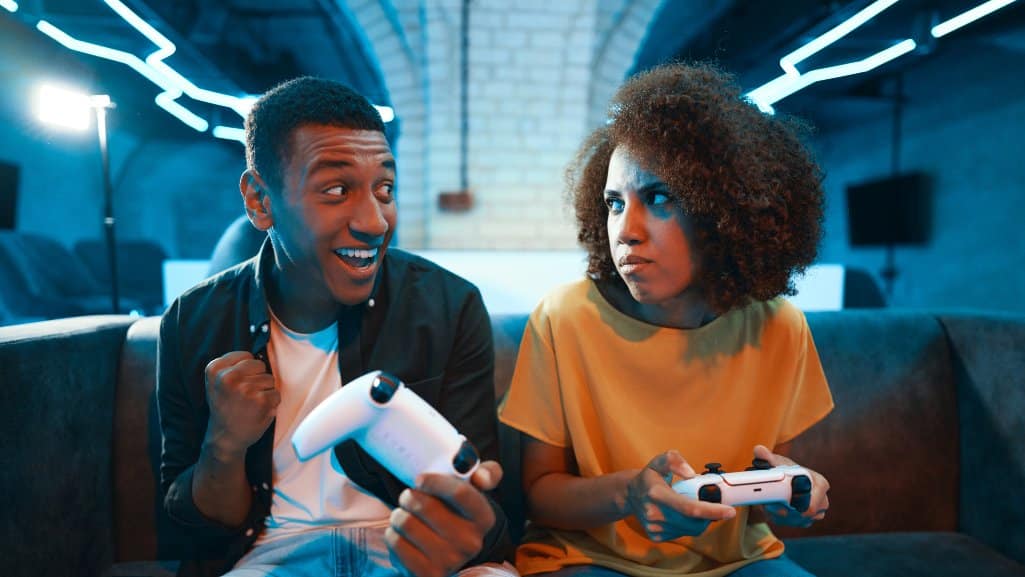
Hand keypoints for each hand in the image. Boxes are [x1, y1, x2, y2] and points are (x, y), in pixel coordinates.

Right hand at [203, 351, 278, 454]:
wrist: (225, 438)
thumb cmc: (225, 408)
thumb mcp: (216, 383)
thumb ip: (231, 365)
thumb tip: (258, 355)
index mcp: (215, 369)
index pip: (245, 355)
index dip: (246, 369)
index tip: (236, 384)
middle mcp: (228, 377)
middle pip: (260, 365)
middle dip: (257, 378)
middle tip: (244, 395)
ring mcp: (246, 389)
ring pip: (270, 379)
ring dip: (264, 391)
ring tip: (250, 404)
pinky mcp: (261, 400)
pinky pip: (276, 393)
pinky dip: (271, 403)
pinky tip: (257, 411)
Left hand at [385, 461, 501, 576]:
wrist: (443, 552)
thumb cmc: (454, 513)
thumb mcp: (473, 491)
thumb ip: (486, 474)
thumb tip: (481, 478)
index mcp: (483, 518)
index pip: (459, 493)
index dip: (434, 482)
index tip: (419, 480)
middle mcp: (471, 543)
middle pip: (425, 506)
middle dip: (409, 497)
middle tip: (408, 498)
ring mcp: (449, 561)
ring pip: (405, 522)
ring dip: (398, 515)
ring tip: (405, 518)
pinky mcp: (427, 574)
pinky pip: (395, 542)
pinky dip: (392, 534)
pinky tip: (402, 536)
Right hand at [625, 451, 735, 540]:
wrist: (630, 494)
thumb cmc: (650, 477)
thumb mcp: (660, 461)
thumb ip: (675, 461)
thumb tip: (691, 474)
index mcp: (657, 493)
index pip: (689, 508)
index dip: (712, 511)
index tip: (730, 511)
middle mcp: (654, 513)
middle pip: (693, 522)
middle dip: (709, 515)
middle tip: (713, 504)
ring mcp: (655, 528)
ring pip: (690, 530)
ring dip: (699, 520)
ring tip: (691, 505)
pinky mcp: (656, 537)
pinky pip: (682, 534)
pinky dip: (688, 525)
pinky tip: (680, 514)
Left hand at [753, 445, 829, 527]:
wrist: (785, 480)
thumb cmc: (784, 469)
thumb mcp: (775, 462)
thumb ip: (767, 457)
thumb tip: (759, 450)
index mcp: (820, 483)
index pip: (813, 501)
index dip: (796, 503)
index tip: (781, 502)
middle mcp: (823, 500)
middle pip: (806, 514)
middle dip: (788, 511)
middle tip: (771, 506)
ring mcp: (817, 512)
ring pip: (799, 520)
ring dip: (784, 516)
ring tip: (771, 505)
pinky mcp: (807, 520)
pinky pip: (795, 524)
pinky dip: (783, 519)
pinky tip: (774, 511)